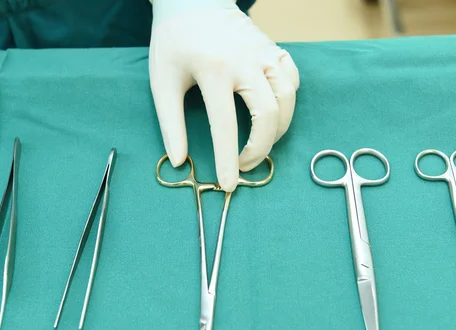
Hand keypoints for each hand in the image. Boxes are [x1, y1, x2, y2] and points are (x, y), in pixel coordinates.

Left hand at [149, 0, 299, 191]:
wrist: (194, 0)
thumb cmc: (174, 42)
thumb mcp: (162, 81)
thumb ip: (170, 123)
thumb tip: (179, 162)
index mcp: (213, 69)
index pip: (224, 125)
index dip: (227, 160)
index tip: (229, 184)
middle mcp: (245, 60)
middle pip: (267, 115)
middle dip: (260, 149)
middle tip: (245, 166)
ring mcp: (264, 52)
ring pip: (288, 99)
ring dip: (279, 130)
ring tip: (260, 145)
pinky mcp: (275, 48)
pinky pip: (292, 80)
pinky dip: (288, 102)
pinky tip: (273, 114)